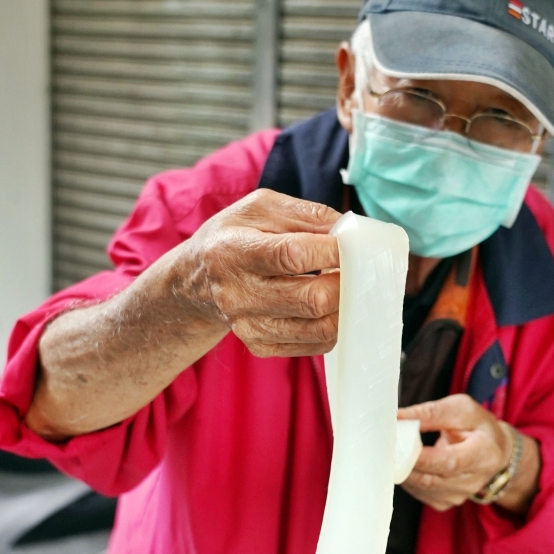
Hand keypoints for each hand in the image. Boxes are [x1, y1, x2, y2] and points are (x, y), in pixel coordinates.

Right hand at [27, 190, 341, 439]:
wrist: (196, 280)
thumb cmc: (233, 236)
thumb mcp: (259, 208)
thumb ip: (306, 213)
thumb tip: (348, 230)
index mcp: (233, 251)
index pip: (292, 255)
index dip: (332, 251)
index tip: (352, 245)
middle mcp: (237, 294)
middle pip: (310, 298)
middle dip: (346, 283)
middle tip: (357, 270)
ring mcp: (248, 325)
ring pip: (318, 328)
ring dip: (345, 308)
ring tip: (348, 287)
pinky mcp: (260, 345)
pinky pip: (313, 344)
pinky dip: (333, 326)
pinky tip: (331, 307)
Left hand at [398, 394, 540, 513]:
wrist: (495, 452)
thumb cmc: (478, 427)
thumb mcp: (462, 409)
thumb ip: (431, 413)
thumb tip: (399, 417)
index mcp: (484, 454)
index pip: (449, 462)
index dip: (420, 457)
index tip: (398, 443)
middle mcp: (473, 481)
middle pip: (430, 479)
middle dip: (403, 462)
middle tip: (385, 444)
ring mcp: (458, 496)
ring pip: (419, 487)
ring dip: (402, 469)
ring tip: (393, 450)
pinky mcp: (445, 502)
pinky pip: (418, 493)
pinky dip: (407, 477)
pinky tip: (406, 463)